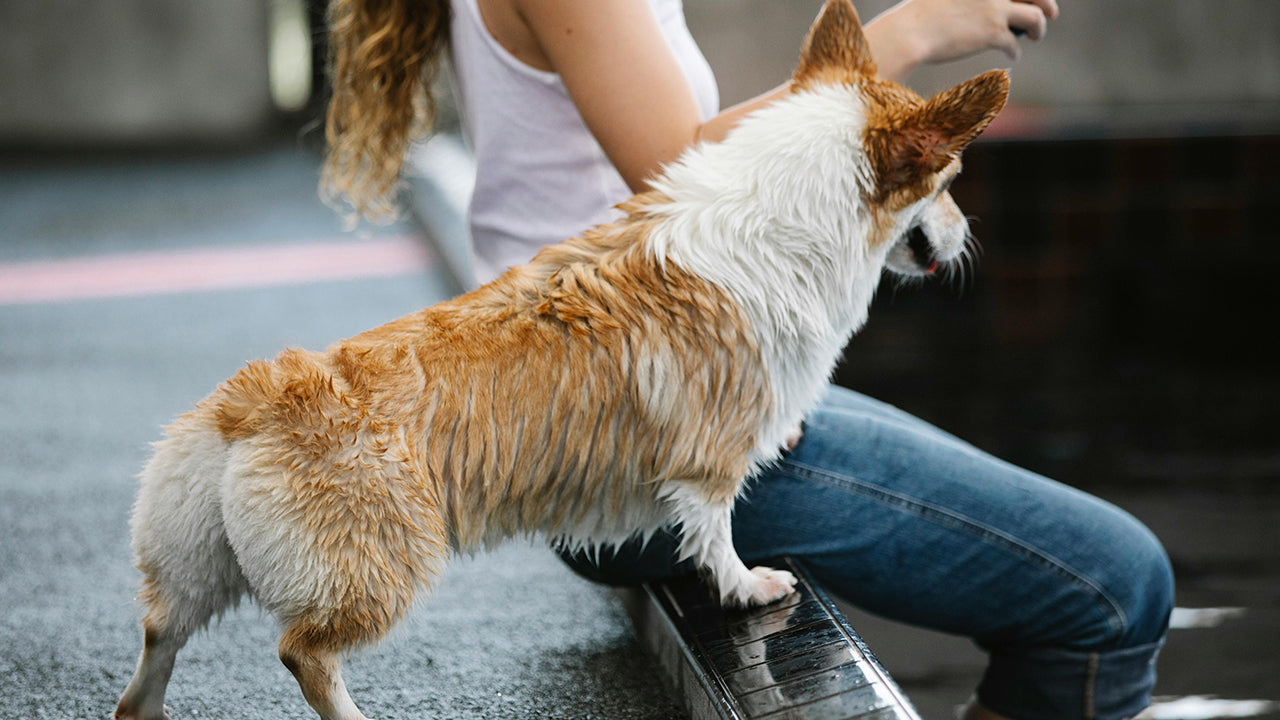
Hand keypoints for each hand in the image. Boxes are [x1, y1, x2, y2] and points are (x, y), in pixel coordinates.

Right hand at [866, 0, 1058, 80]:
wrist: (909, 32)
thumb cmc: (918, 14)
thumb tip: (983, 9)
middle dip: (1046, 2)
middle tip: (1051, 12)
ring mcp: (996, 8)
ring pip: (1036, 16)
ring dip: (1039, 27)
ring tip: (1036, 35)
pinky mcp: (993, 33)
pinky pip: (1015, 43)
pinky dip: (1015, 51)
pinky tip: (1012, 56)